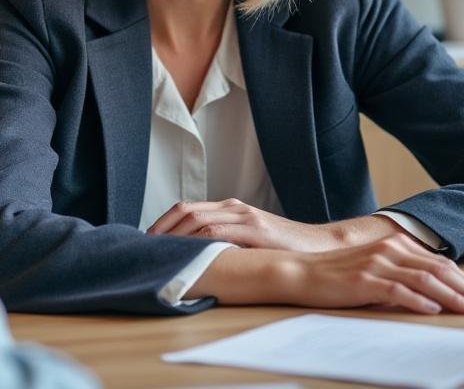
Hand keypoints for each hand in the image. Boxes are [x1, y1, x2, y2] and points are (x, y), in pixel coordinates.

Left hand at [147, 198, 401, 252]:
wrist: (319, 246)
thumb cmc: (282, 247)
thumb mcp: (248, 241)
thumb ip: (224, 241)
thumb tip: (192, 256)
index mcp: (229, 208)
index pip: (185, 209)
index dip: (161, 223)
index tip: (145, 241)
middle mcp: (234, 208)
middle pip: (185, 211)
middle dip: (161, 229)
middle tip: (144, 248)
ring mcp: (245, 217)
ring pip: (198, 220)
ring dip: (174, 236)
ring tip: (158, 253)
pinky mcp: (256, 230)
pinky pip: (219, 232)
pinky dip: (197, 241)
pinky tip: (186, 253)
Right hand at [189, 237, 463, 314]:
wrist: (300, 271)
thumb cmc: (336, 274)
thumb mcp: (373, 268)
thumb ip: (401, 273)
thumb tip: (432, 291)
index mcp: (394, 245)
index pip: (439, 262)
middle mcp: (390, 249)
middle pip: (439, 269)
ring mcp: (378, 263)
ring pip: (426, 279)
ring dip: (453, 296)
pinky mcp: (366, 279)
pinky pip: (400, 291)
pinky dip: (420, 301)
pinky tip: (435, 310)